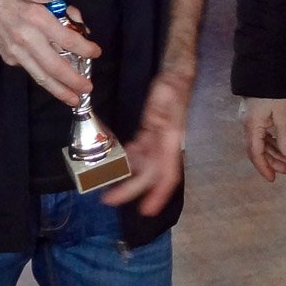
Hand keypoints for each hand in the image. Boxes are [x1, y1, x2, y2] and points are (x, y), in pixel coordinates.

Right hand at [0, 0, 99, 106]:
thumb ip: (62, 9)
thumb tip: (79, 27)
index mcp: (37, 17)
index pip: (66, 39)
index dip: (84, 48)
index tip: (95, 53)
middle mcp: (26, 37)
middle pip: (54, 66)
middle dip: (72, 80)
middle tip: (87, 88)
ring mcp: (16, 51)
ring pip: (41, 76)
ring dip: (59, 90)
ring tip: (73, 99)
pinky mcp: (9, 59)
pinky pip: (31, 69)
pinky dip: (44, 76)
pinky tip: (54, 81)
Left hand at [102, 70, 193, 214]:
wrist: (177, 75)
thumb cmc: (174, 87)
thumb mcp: (168, 96)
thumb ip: (162, 112)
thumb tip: (155, 126)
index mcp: (171, 141)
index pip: (168, 174)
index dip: (159, 194)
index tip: (146, 210)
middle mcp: (166, 146)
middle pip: (150, 175)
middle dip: (131, 189)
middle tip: (109, 200)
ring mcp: (158, 140)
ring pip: (144, 166)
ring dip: (129, 178)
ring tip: (109, 187)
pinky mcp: (151, 132)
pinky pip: (140, 152)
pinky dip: (130, 160)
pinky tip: (119, 163)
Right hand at [241, 97, 285, 182]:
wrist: (263, 68)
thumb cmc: (273, 89)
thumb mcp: (283, 112)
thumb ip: (285, 134)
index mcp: (252, 126)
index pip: (255, 152)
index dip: (264, 167)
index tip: (273, 179)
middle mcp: (248, 124)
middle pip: (257, 149)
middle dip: (271, 161)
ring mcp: (250, 119)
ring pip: (260, 142)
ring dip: (272, 152)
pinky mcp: (255, 114)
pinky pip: (262, 133)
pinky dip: (271, 142)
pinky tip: (281, 147)